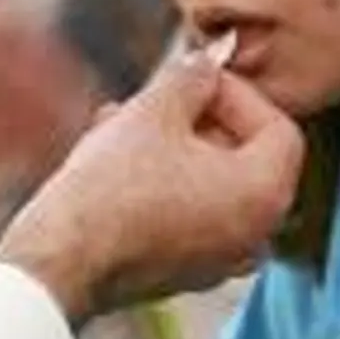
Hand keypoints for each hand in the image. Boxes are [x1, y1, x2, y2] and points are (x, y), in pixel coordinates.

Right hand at [0, 48, 304, 321]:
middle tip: (155, 97)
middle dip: (197, 119)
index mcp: (265, 195)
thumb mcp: (153, 111)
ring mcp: (220, 260)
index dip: (235, 93)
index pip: (278, 127)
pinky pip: (187, 214)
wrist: (61, 260)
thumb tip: (204, 66)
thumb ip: (190, 79)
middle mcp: (254, 234)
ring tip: (120, 120)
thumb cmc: (112, 187)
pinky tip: (112, 158)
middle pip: (244, 157)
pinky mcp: (183, 273)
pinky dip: (162, 184)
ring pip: (208, 184)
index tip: (192, 81)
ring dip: (172, 147)